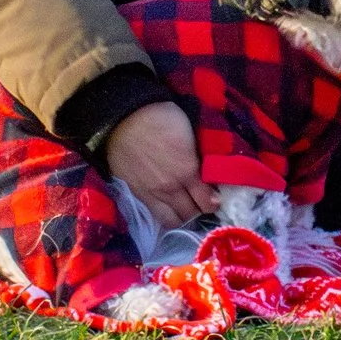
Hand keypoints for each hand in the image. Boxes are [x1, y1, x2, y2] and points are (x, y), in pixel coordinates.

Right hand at [104, 102, 215, 230]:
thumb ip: (200, 158)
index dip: (214, 203)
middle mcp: (171, 188)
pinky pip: (154, 215)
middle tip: (202, 203)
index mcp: (188, 170)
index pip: (208, 201)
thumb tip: (209, 177)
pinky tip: (169, 209)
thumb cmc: (162, 118)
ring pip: (172, 221)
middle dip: (200, 211)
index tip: (216, 199)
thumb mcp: (189, 134)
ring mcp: (151, 194)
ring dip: (182, 218)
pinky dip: (165, 215)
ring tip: (185, 209)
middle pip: (191, 214)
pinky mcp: (136, 194)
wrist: (125, 118)